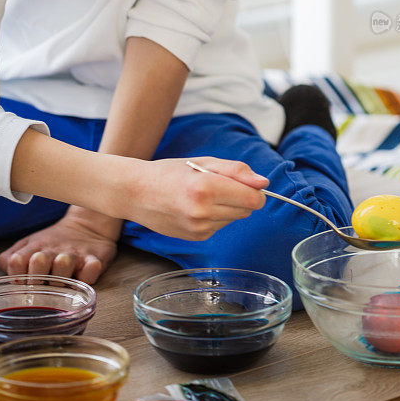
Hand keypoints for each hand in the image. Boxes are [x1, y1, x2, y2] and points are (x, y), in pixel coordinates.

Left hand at [0, 214, 117, 282]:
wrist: (88, 225)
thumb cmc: (55, 242)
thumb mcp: (30, 244)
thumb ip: (12, 257)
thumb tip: (6, 271)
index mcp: (35, 248)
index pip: (16, 261)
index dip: (16, 275)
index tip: (23, 283)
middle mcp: (53, 251)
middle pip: (38, 262)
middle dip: (37, 276)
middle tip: (43, 284)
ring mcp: (74, 255)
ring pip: (64, 264)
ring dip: (62, 276)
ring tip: (64, 280)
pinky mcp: (95, 259)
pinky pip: (91, 270)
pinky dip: (87, 277)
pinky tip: (84, 276)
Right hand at [122, 156, 267, 240]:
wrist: (136, 193)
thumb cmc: (169, 172)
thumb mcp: (203, 162)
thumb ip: (236, 171)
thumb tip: (264, 183)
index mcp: (206, 188)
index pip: (253, 199)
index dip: (254, 190)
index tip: (244, 182)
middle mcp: (203, 212)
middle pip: (247, 210)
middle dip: (241, 197)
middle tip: (219, 185)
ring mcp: (199, 229)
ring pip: (235, 219)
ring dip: (228, 207)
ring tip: (204, 196)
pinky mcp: (195, 238)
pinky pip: (220, 227)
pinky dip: (215, 217)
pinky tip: (196, 208)